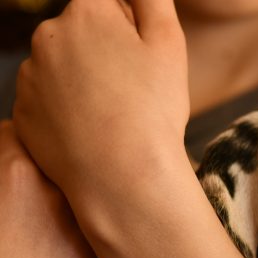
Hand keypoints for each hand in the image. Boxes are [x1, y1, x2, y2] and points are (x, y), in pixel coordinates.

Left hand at [13, 0, 188, 195]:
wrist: (121, 174)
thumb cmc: (152, 109)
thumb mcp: (168, 42)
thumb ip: (152, 1)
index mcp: (87, 13)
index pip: (107, 3)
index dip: (129, 27)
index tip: (142, 57)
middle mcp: (48, 36)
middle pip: (81, 33)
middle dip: (106, 51)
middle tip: (135, 89)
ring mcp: (30, 76)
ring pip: (64, 67)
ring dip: (86, 80)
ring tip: (116, 113)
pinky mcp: (23, 112)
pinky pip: (50, 101)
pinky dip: (69, 110)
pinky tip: (95, 130)